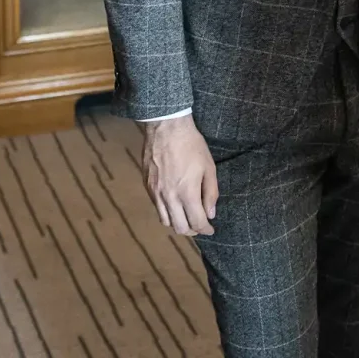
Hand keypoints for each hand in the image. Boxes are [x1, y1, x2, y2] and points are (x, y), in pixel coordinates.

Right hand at [141, 115, 217, 235]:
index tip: (211, 230)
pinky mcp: (147, 186)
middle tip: (200, 226)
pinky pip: (157, 208)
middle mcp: (169, 197)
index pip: (196, 222)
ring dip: (178, 224)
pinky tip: (175, 205)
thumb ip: (211, 193)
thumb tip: (210, 214)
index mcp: (187, 192)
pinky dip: (167, 213)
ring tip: (187, 218)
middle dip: (192, 231)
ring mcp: (155, 192)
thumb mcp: (209, 167)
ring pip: (165, 221)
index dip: (205, 229)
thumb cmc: (192, 145)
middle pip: (179, 227)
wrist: (166, 128)